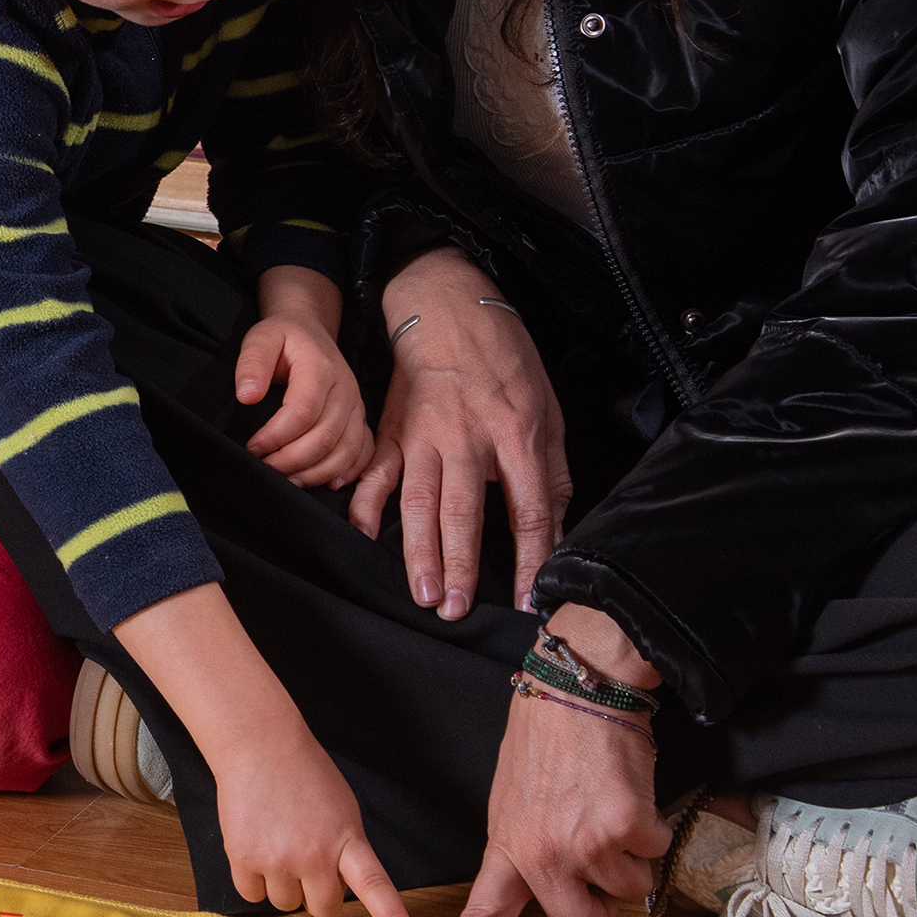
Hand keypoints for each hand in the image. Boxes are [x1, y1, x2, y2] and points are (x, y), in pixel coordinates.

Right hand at [109, 580, 414, 916]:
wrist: (259, 746)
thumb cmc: (304, 775)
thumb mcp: (342, 810)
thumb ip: (346, 850)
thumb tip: (336, 888)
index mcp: (347, 839)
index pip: (374, 885)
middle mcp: (313, 854)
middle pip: (321, 907)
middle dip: (315, 892)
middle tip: (305, 859)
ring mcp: (277, 858)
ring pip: (284, 903)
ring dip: (282, 884)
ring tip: (277, 844)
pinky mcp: (243, 858)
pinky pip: (251, 894)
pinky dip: (253, 878)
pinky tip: (254, 846)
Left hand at [236, 270, 371, 488]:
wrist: (311, 332)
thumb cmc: (284, 338)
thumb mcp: (261, 338)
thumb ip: (252, 363)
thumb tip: (247, 395)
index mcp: (320, 368)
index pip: (303, 411)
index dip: (276, 436)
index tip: (253, 447)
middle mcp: (345, 389)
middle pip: (325, 437)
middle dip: (292, 461)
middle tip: (265, 469)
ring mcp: (356, 406)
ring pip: (346, 451)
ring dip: (316, 473)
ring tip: (288, 481)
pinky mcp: (360, 419)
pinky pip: (363, 452)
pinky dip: (348, 472)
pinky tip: (327, 483)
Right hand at [348, 250, 576, 619]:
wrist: (449, 306)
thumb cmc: (506, 360)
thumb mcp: (548, 412)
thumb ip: (551, 477)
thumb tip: (554, 537)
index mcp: (517, 432)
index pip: (526, 511)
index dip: (529, 562)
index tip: (528, 602)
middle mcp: (469, 436)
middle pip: (463, 511)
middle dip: (460, 566)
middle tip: (455, 610)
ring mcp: (425, 434)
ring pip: (418, 500)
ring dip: (418, 551)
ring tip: (421, 593)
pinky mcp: (393, 430)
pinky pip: (375, 474)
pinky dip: (363, 507)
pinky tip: (361, 538)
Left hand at [442, 604, 669, 916]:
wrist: (579, 690)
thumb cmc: (548, 739)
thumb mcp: (514, 797)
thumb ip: (527, 845)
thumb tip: (553, 882)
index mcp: (507, 847)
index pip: (484, 913)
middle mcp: (541, 855)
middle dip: (603, 911)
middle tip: (603, 874)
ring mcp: (584, 845)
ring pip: (630, 888)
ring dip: (630, 855)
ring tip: (608, 808)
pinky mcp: (625, 828)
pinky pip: (653, 852)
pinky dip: (652, 827)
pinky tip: (628, 792)